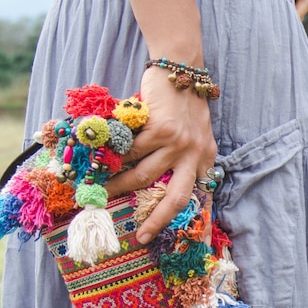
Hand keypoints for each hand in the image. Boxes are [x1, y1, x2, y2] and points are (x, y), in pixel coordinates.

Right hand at [105, 66, 216, 243]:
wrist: (181, 68)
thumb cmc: (182, 103)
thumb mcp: (195, 133)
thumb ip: (185, 156)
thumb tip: (160, 184)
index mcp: (205, 158)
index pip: (201, 196)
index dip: (191, 221)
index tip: (185, 239)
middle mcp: (195, 154)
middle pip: (176, 199)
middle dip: (157, 221)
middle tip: (140, 235)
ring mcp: (178, 143)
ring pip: (143, 175)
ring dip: (119, 185)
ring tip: (102, 190)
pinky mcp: (161, 129)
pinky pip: (133, 151)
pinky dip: (117, 156)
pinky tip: (103, 159)